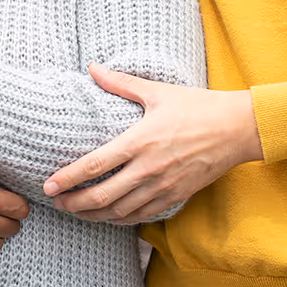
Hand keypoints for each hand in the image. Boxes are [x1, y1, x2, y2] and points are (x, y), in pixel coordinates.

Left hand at [42, 65, 263, 223]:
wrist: (238, 129)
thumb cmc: (198, 106)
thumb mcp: (157, 92)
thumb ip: (121, 84)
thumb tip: (92, 68)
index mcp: (139, 141)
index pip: (94, 165)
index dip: (67, 179)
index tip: (48, 185)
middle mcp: (148, 169)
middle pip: (101, 196)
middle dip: (74, 205)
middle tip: (57, 204)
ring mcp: (162, 186)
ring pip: (120, 212)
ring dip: (94, 216)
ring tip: (77, 212)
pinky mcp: (176, 196)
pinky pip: (142, 216)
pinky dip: (121, 219)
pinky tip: (110, 216)